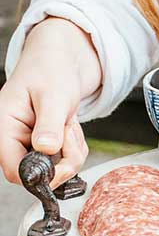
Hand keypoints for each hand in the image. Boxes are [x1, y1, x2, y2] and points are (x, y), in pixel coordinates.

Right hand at [0, 18, 101, 185]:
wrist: (60, 60)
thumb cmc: (51, 70)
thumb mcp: (53, 96)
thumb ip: (49, 124)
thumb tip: (45, 149)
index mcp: (3, 126)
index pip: (14, 170)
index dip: (41, 174)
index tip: (62, 161)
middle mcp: (12, 139)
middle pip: (38, 174)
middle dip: (63, 161)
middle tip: (70, 133)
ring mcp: (28, 144)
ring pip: (55, 170)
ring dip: (72, 152)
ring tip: (68, 124)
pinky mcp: (43, 146)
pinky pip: (64, 161)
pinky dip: (74, 148)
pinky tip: (69, 126)